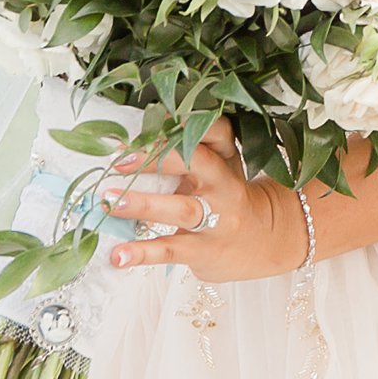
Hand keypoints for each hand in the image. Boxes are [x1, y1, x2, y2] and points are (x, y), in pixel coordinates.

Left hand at [101, 117, 309, 282]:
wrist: (268, 242)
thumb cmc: (230, 201)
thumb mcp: (219, 173)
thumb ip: (187, 157)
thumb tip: (129, 146)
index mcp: (226, 161)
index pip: (216, 132)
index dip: (186, 125)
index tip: (152, 121)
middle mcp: (224, 187)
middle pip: (197, 163)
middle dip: (158, 159)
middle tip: (119, 161)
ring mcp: (217, 220)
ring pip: (181, 208)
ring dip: (143, 204)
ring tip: (109, 203)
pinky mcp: (205, 251)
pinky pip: (172, 250)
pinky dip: (143, 253)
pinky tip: (119, 256)